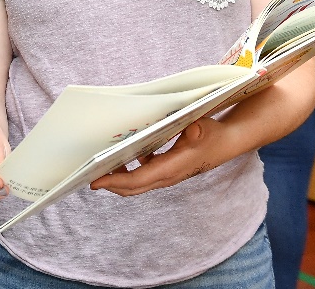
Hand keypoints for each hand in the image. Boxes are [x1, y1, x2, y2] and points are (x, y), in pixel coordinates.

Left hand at [90, 119, 223, 196]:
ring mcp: (166, 175)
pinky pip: (143, 174)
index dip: (115, 182)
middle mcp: (166, 176)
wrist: (226, 142)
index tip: (95, 181)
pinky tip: (123, 154)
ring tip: (100, 164)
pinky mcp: (167, 170)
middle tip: (88, 175)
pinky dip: (129, 170)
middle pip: (132, 187)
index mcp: (171, 169)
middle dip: (110, 183)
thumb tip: (192, 129)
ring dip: (118, 177)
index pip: (137, 180)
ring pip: (137, 183)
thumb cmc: (212, 134)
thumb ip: (196, 130)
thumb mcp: (203, 128)